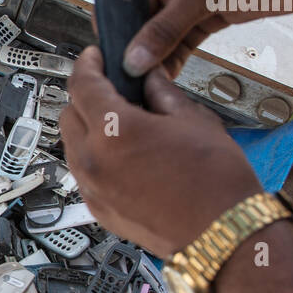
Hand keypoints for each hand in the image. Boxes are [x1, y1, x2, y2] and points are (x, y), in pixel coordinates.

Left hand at [61, 47, 261, 256]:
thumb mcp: (193, 120)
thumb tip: (148, 76)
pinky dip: (94, 157)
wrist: (224, 234)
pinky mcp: (98, 209)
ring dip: (87, 128)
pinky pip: (83, 173)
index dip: (88, 64)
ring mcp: (92, 188)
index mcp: (114, 131)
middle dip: (86, 96)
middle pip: (69, 113)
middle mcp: (94, 161)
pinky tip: (121, 154)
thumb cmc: (216, 184)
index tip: (94, 58)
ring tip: (120, 124)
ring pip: (71, 145)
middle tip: (110, 89)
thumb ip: (161, 92)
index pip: (82, 84)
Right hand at [104, 0, 292, 77]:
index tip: (107, 44)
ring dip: (151, 53)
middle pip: (133, 12)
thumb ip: (163, 30)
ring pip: (157, 30)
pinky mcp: (204, 14)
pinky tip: (163, 76)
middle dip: (129, 40)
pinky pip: (179, 39)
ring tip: (140, 79)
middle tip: (122, 69)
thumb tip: (133, 60)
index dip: (108, 14)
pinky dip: (172, 57)